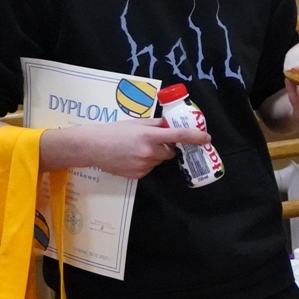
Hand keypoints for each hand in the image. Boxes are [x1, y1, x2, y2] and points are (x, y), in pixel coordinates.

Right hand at [39, 117, 211, 179]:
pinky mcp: (137, 175)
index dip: (195, 137)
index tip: (207, 139)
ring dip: (155, 155)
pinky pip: (149, 169)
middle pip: (170, 152)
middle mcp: (149, 152)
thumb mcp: (136, 123)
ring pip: (159, 161)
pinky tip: (131, 157)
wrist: (91, 147)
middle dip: (166, 147)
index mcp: (149, 136)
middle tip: (153, 141)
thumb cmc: (113, 131)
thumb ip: (156, 124)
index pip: (179, 136)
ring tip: (136, 149)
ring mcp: (143, 165)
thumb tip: (172, 125)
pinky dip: (145, 163)